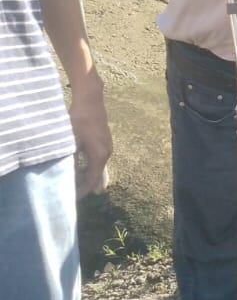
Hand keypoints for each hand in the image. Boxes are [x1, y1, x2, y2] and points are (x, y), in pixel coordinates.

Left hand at [69, 75, 111, 197]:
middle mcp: (107, 153)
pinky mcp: (104, 141)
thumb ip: (71, 160)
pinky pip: (98, 160)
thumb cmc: (78, 120)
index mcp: (99, 156)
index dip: (82, 191)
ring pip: (98, 168)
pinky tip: (81, 168)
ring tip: (75, 184)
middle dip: (85, 186)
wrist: (90, 101)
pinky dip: (89, 167)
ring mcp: (107, 147)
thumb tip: (67, 175)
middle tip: (71, 194)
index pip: (92, 180)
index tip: (70, 198)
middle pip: (97, 176)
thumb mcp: (71, 142)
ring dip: (87, 176)